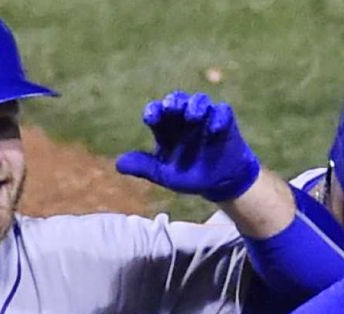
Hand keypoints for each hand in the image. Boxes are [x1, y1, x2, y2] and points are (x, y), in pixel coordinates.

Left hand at [116, 91, 259, 201]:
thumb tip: (118, 164)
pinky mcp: (225, 121)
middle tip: (171, 108)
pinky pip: (223, 111)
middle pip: (177, 100)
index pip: (157, 112)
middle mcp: (184, 120)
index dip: (153, 111)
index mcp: (167, 130)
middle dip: (173, 102)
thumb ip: (143, 167)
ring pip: (199, 100)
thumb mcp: (164, 175)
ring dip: (195, 105)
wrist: (219, 183)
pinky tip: (214, 129)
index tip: (151, 118)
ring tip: (192, 117)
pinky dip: (218, 117)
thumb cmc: (190, 175)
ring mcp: (205, 118)